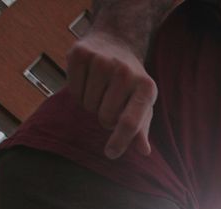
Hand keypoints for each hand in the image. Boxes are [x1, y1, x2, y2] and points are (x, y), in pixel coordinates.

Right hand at [67, 30, 156, 158]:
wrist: (116, 41)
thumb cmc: (130, 82)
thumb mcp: (142, 103)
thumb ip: (141, 127)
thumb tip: (144, 151)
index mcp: (146, 88)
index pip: (130, 122)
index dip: (119, 141)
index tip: (111, 154)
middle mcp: (126, 72)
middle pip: (105, 118)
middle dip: (105, 118)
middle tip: (111, 102)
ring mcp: (103, 60)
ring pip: (88, 105)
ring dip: (92, 104)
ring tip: (101, 88)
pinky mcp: (80, 53)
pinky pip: (73, 91)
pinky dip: (78, 91)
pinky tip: (88, 79)